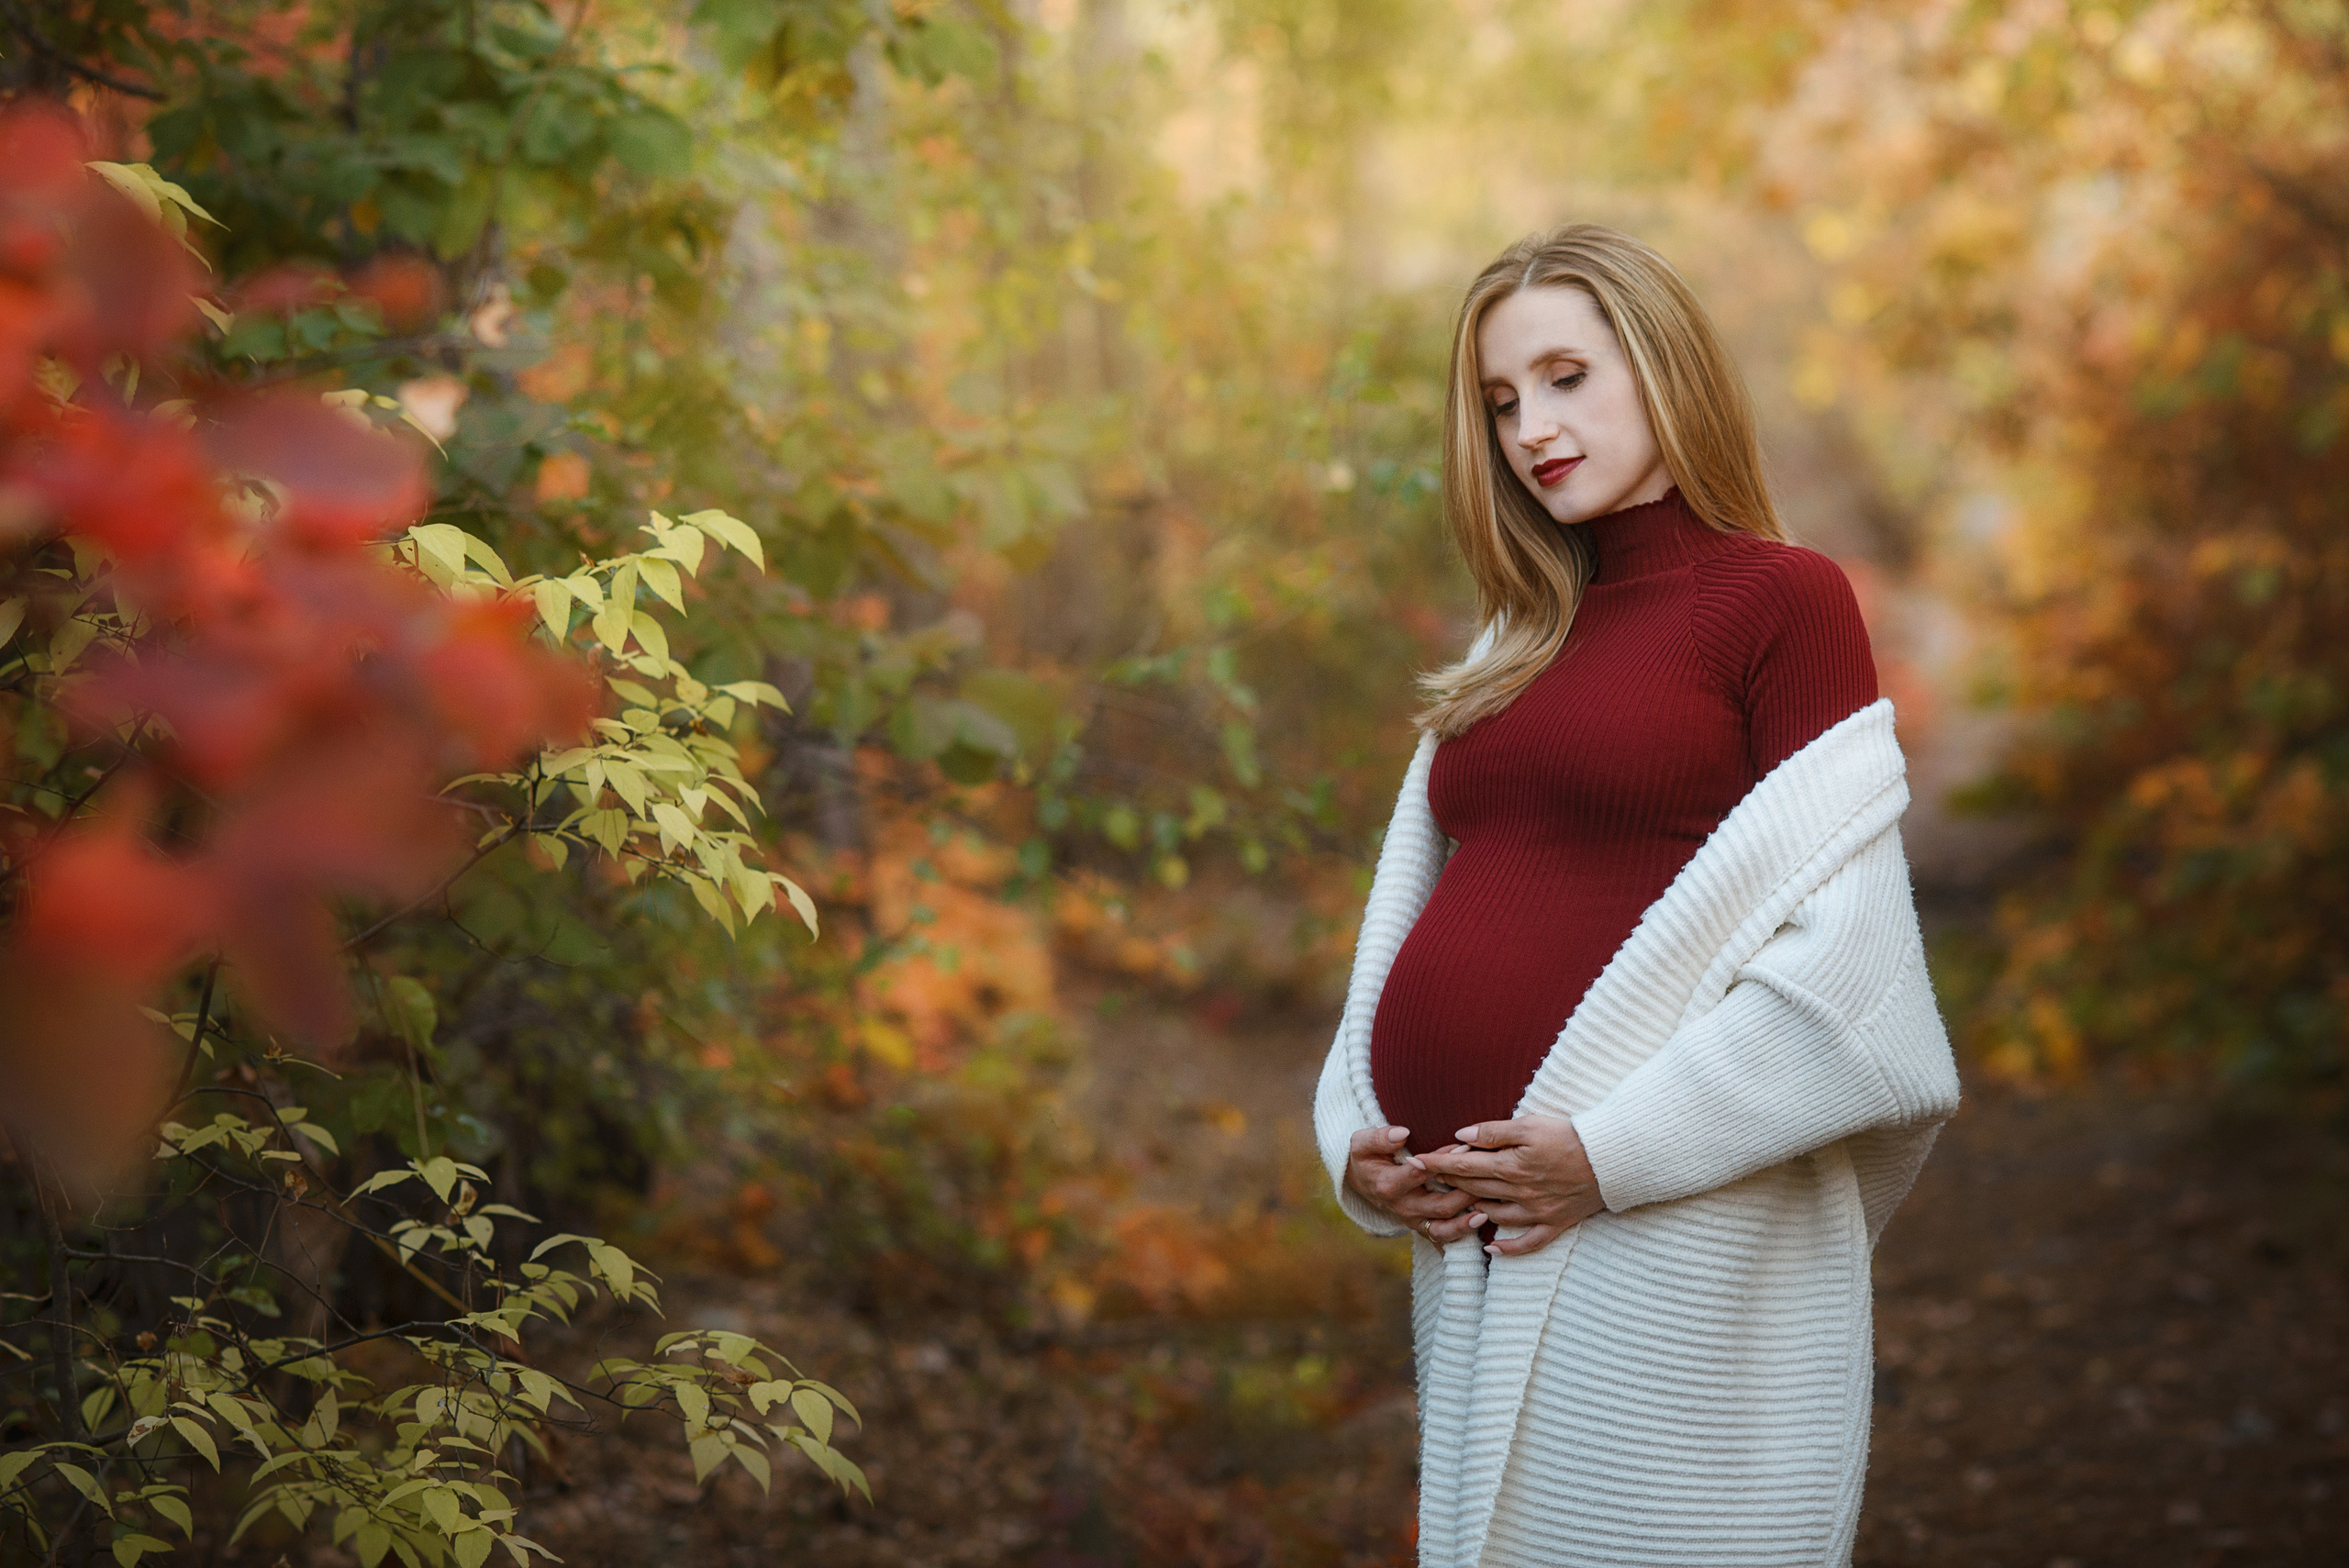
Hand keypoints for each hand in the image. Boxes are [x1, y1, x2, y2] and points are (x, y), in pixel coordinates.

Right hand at [1343, 1126, 1481, 1244]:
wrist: (1361, 1180)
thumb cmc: (1366, 1157)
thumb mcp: (1362, 1143)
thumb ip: (1379, 1138)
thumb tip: (1402, 1133)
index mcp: (1389, 1185)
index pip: (1421, 1174)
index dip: (1443, 1162)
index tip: (1464, 1148)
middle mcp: (1403, 1207)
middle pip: (1439, 1206)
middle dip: (1464, 1193)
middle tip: (1486, 1179)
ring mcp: (1413, 1220)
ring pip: (1443, 1229)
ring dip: (1465, 1223)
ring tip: (1486, 1213)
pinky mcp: (1421, 1227)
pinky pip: (1443, 1237)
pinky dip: (1461, 1233)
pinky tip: (1480, 1224)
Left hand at [1414, 1114, 1602, 1256]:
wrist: (1612, 1158)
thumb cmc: (1569, 1135)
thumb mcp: (1529, 1124)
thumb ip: (1493, 1132)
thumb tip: (1460, 1135)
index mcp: (1510, 1166)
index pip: (1464, 1165)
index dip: (1437, 1164)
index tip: (1414, 1162)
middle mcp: (1519, 1193)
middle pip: (1474, 1189)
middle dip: (1447, 1183)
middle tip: (1424, 1180)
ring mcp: (1537, 1211)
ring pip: (1494, 1215)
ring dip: (1470, 1210)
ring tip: (1451, 1204)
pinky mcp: (1555, 1223)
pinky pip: (1528, 1242)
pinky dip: (1508, 1248)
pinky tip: (1489, 1248)